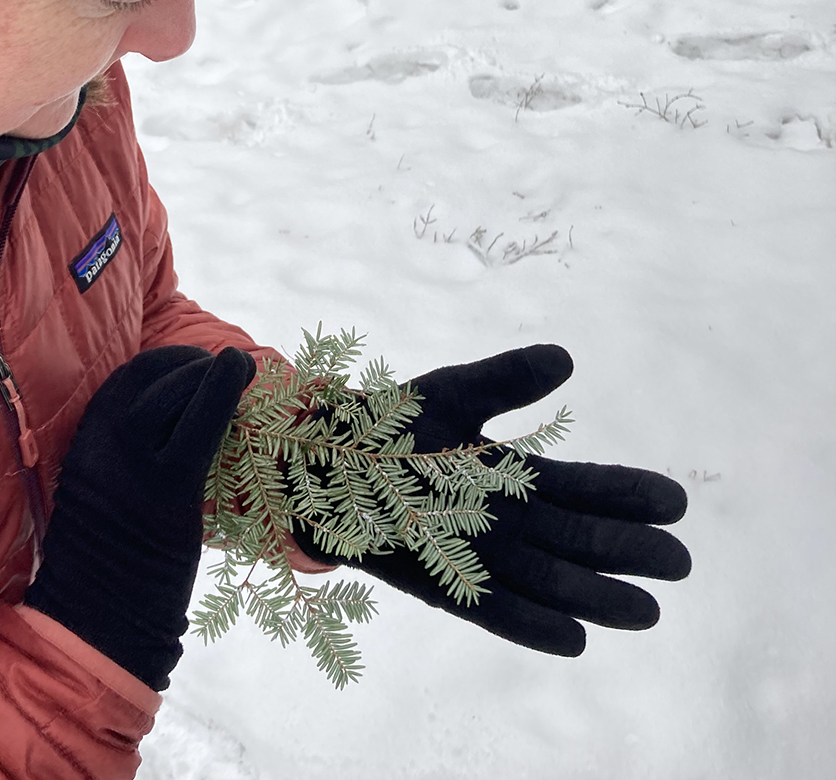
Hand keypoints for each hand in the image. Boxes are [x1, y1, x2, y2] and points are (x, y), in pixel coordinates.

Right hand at [25, 344, 255, 689]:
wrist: (96, 622)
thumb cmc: (112, 559)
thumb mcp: (107, 490)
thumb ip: (130, 453)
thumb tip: (181, 420)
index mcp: (86, 443)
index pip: (127, 379)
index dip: (167, 363)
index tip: (195, 365)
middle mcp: (102, 445)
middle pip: (149, 377)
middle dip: (191, 362)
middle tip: (226, 369)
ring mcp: (132, 467)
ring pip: (174, 394)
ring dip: (212, 374)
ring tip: (240, 371)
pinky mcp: (166, 491)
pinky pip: (199, 428)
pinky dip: (222, 393)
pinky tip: (240, 374)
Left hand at [294, 345, 690, 655]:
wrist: (317, 457)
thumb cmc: (385, 423)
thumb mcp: (453, 392)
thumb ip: (507, 379)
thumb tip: (567, 358)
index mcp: (511, 476)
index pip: (583, 488)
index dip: (628, 494)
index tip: (676, 500)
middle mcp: (503, 520)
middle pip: (578, 539)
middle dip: (627, 551)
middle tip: (680, 561)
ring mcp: (474, 553)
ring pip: (548, 580)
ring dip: (595, 595)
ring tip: (646, 610)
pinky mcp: (440, 580)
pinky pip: (494, 608)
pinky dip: (531, 625)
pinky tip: (574, 640)